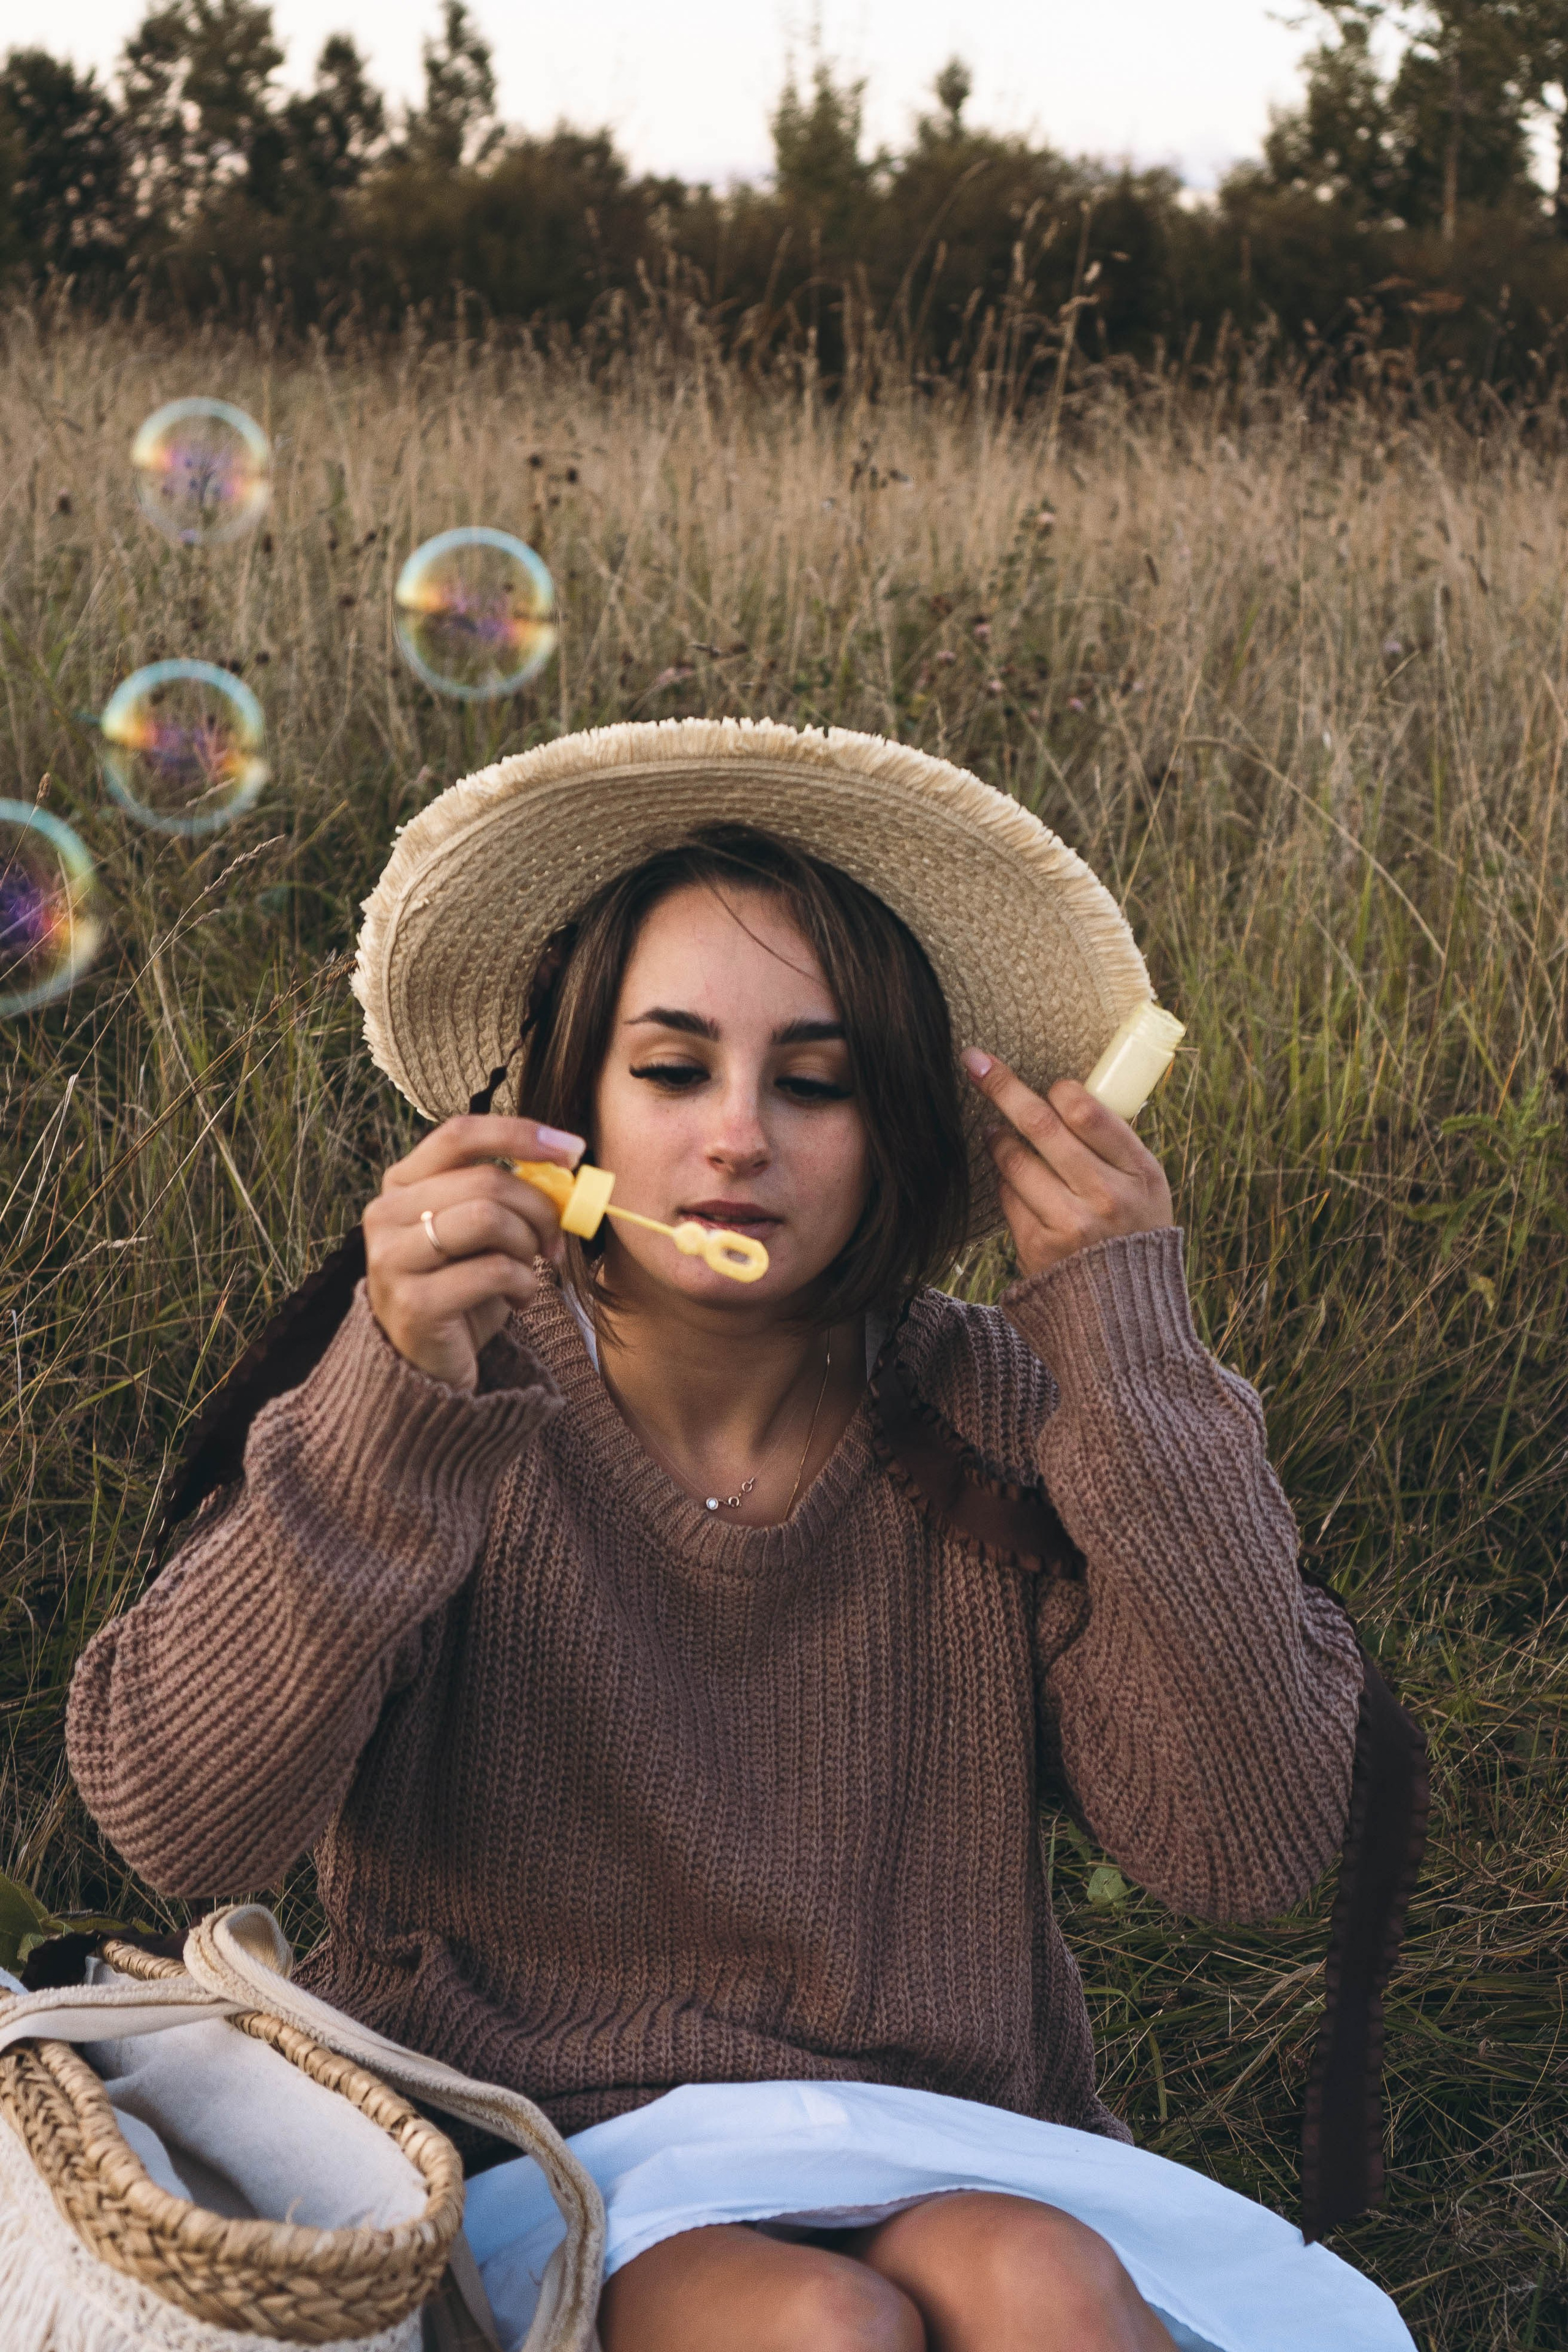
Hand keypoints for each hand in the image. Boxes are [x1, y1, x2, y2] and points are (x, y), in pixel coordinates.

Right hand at [363, 1115, 584, 1390]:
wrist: (429, 1365)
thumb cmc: (463, 1288)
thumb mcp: (482, 1232)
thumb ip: (506, 1195)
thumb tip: (566, 1166)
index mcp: (401, 1183)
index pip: (459, 1134)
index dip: (519, 1134)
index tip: (572, 1149)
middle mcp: (385, 1213)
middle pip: (487, 1181)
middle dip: (540, 1208)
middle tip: (557, 1239)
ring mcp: (392, 1258)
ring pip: (489, 1218)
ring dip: (529, 1244)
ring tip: (532, 1268)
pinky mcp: (413, 1302)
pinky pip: (493, 1271)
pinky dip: (524, 1284)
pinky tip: (519, 1300)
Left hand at [962, 1050, 1173, 1280]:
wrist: (1125, 1316)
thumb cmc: (1133, 1235)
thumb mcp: (1147, 1189)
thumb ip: (1114, 1146)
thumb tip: (1065, 1096)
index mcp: (1141, 1173)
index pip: (1087, 1111)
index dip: (1058, 1090)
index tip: (1048, 1085)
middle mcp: (1107, 1196)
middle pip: (1040, 1125)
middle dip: (1002, 1086)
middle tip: (975, 1061)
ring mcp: (1070, 1224)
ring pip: (1015, 1160)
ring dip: (997, 1138)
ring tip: (995, 1131)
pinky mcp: (1038, 1247)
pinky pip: (1008, 1197)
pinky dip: (1005, 1181)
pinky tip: (1010, 1179)